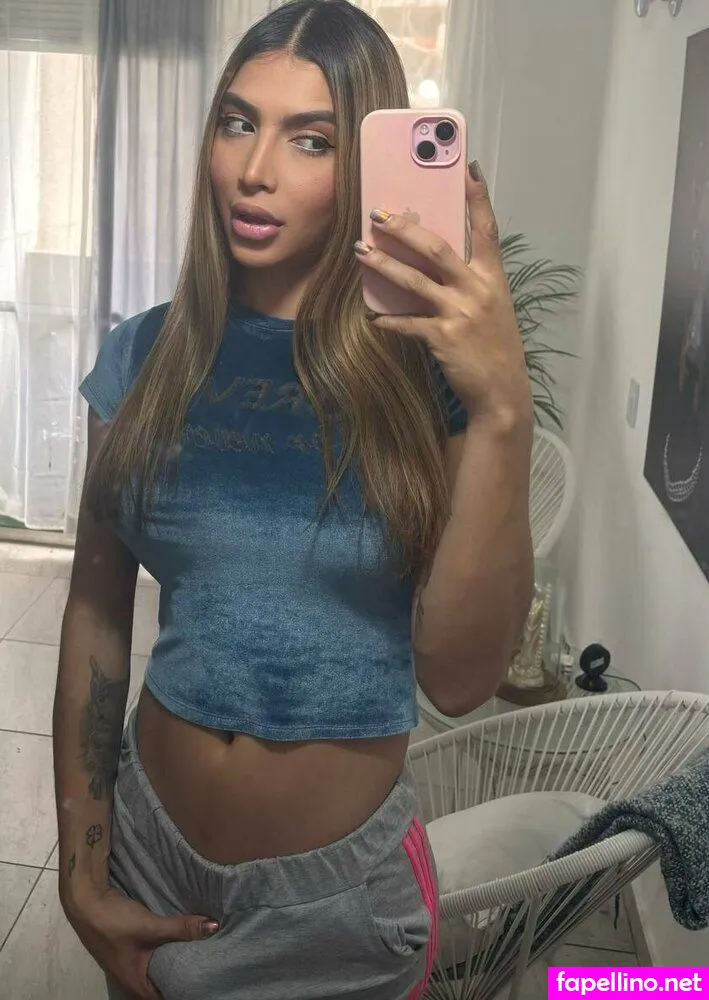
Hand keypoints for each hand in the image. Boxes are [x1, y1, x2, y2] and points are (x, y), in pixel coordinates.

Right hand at [63, 884, 219, 998]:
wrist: (86, 900)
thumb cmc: (114, 922)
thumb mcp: (150, 926)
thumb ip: (181, 928)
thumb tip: (214, 927)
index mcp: (136, 983)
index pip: (167, 996)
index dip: (187, 990)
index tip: (207, 980)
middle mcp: (133, 977)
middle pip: (165, 981)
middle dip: (185, 972)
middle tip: (211, 963)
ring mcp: (131, 960)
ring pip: (160, 964)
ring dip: (177, 957)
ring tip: (202, 949)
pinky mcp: (132, 945)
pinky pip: (155, 951)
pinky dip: (169, 946)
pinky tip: (182, 936)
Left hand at [355, 161, 531, 427]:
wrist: (502, 393)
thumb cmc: (495, 348)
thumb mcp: (492, 309)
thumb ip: (468, 284)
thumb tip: (432, 264)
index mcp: (493, 278)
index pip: (487, 230)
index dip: (478, 199)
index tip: (468, 168)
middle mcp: (478, 290)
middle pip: (437, 248)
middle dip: (405, 228)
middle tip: (378, 214)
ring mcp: (460, 313)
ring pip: (414, 280)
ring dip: (384, 264)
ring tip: (360, 251)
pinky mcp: (443, 337)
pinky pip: (407, 323)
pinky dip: (388, 319)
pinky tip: (373, 317)